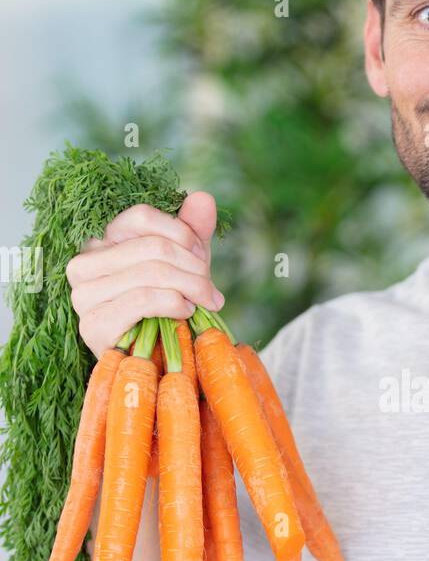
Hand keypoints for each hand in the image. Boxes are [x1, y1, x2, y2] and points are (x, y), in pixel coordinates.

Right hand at [66, 191, 223, 358]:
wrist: (156, 363)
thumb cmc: (167, 311)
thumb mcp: (184, 265)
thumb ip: (192, 231)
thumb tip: (202, 198)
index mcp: (102, 242)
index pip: (141, 217)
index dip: (181, 233)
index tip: (202, 255)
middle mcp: (84, 264)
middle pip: (152, 246)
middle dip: (193, 267)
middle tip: (212, 290)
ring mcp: (84, 295)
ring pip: (151, 272)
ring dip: (190, 287)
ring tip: (205, 302)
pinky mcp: (92, 324)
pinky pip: (143, 299)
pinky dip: (174, 303)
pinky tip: (186, 312)